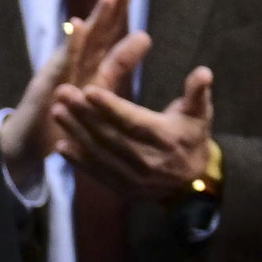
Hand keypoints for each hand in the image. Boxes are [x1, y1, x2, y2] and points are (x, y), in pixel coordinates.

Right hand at [1, 0, 137, 173]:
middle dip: (110, 10)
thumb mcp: (100, 86)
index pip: (107, 35)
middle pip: (96, 33)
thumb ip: (119, 62)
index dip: (118, 14)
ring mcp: (60, 74)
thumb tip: (145, 35)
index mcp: (92, 66)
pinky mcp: (48, 87)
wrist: (29, 145)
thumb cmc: (65, 115)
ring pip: (80, 44)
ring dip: (94, 20)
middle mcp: (76, 65)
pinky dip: (70, 45)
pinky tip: (76, 25)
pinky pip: (62, 64)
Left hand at [54, 65, 216, 202]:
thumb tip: (204, 72)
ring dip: (76, 133)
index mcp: (167, 139)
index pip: (133, 122)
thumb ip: (198, 92)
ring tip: (57, 111)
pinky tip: (62, 146)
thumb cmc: (192, 138)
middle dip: (84, 115)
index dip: (110, 107)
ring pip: (100, 154)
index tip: (88, 90)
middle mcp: (148, 161)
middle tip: (63, 93)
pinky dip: (78, 161)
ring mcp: (134, 178)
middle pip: (110, 136)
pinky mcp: (123, 189)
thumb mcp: (200, 114)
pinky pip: (97, 173)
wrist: (193, 182)